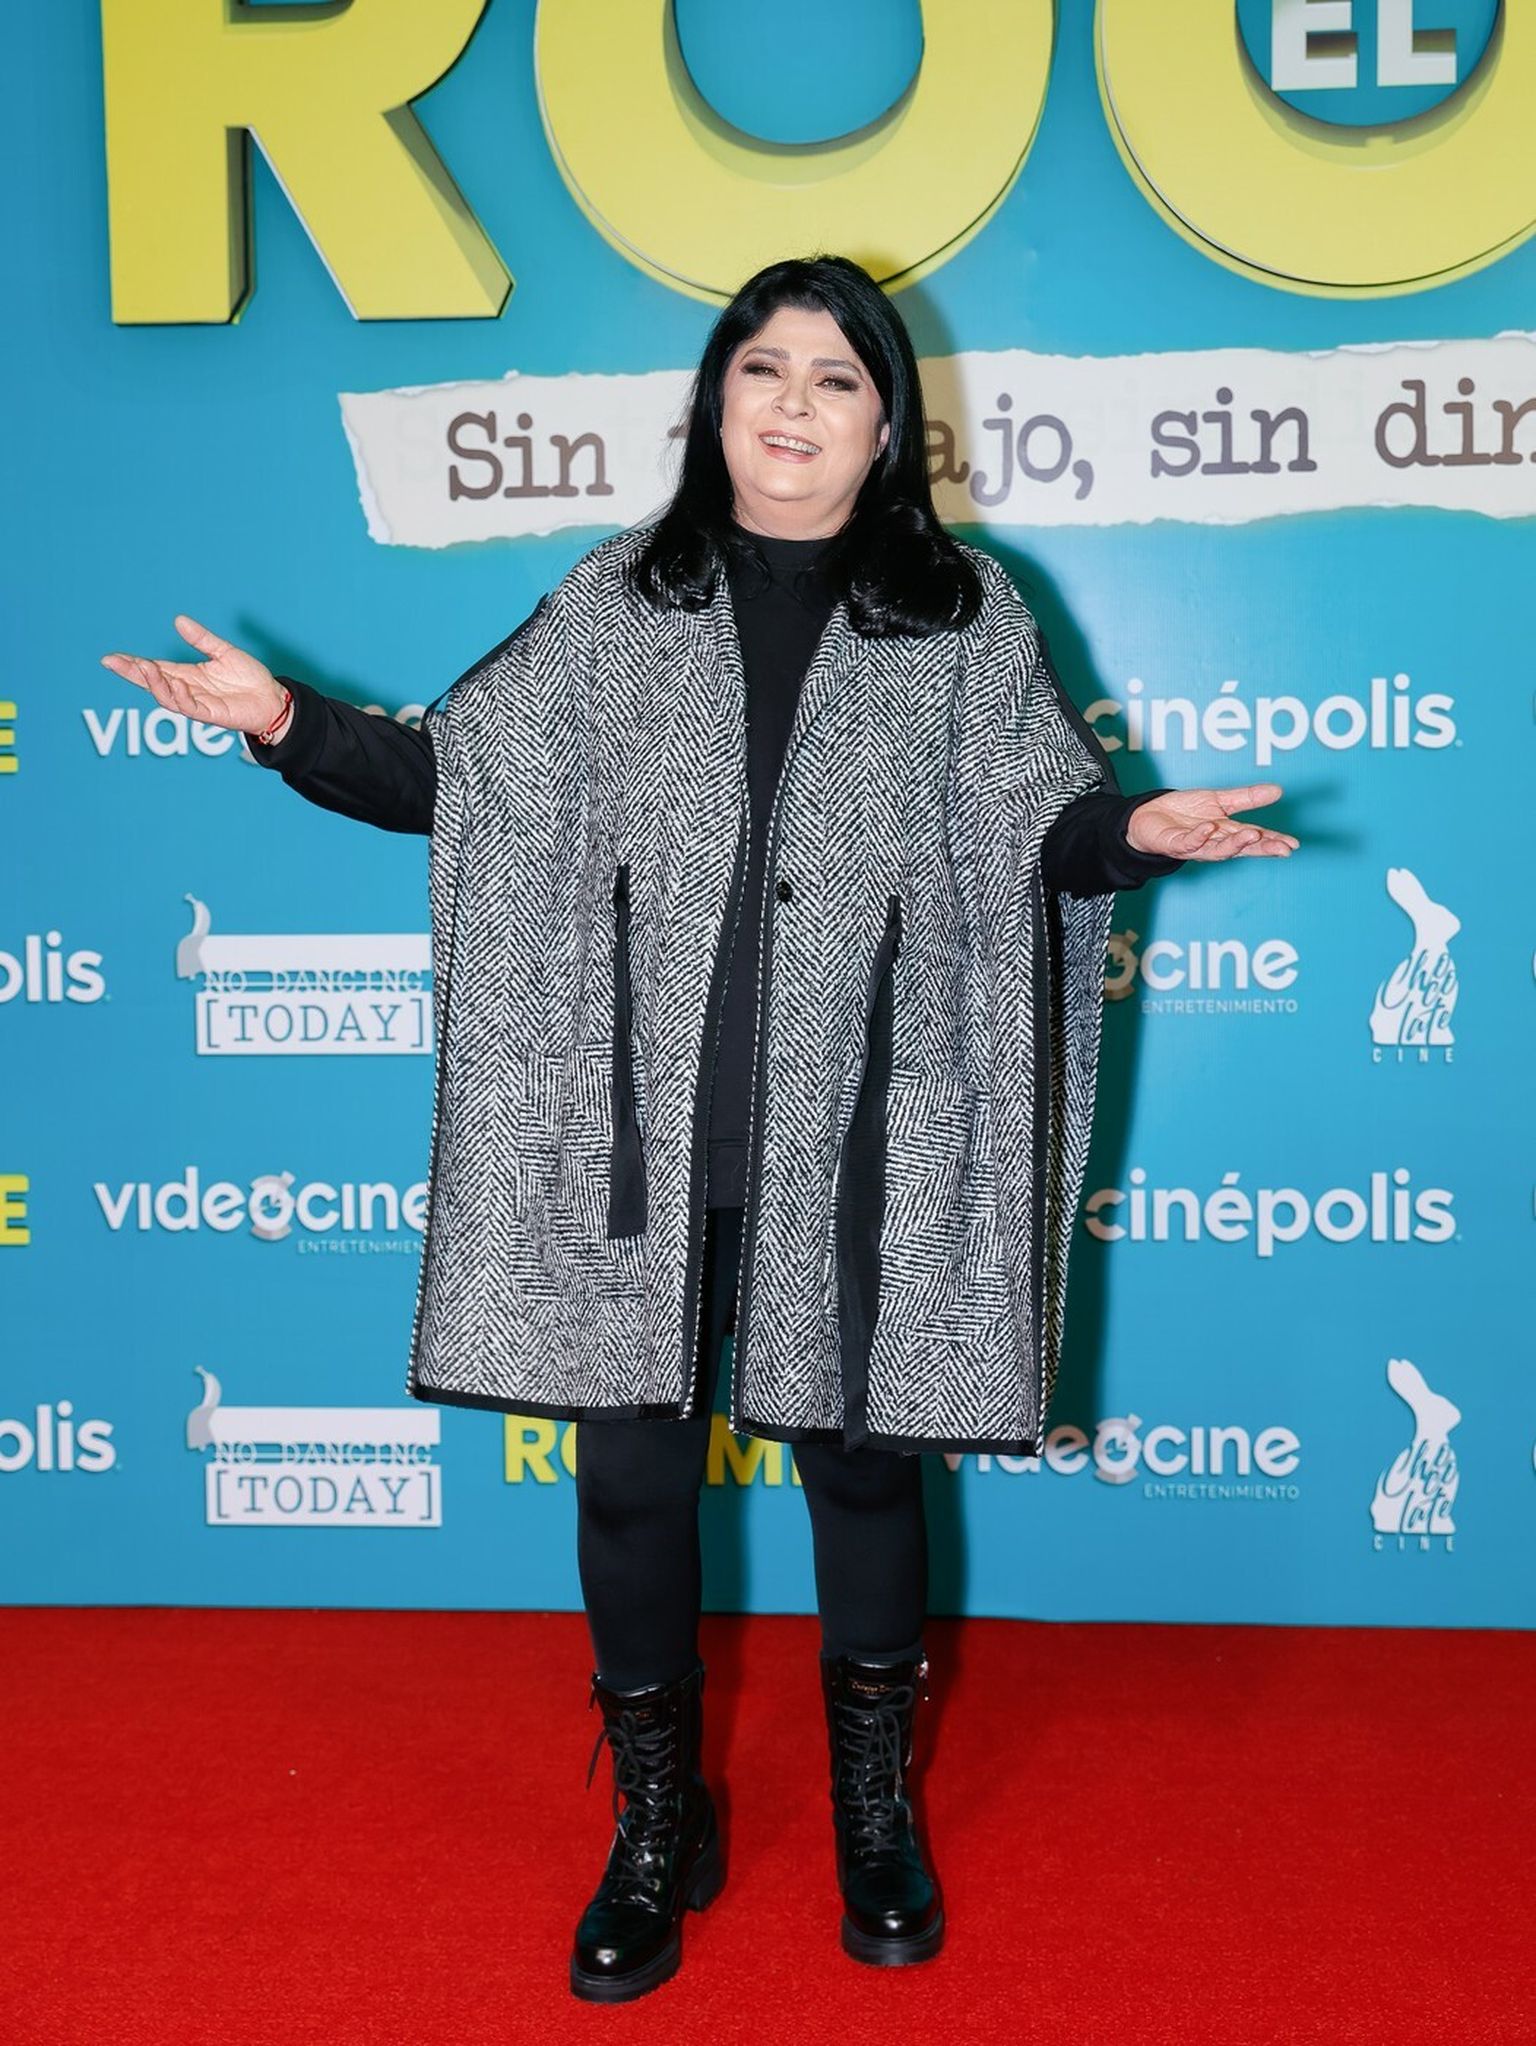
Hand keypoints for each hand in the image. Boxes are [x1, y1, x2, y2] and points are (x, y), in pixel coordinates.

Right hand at [100, 615, 286, 735]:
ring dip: (153, 683)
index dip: (132, 664)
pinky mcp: (211, 715)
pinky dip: (181, 696)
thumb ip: (201, 639)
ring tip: (144, 667)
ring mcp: (197, 703)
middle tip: (112, 662)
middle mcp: (187, 690)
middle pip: (152, 683)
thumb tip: (178, 620)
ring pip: (166, 697)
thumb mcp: (223, 652)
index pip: (153, 669)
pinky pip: (190, 708)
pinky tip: (177, 683)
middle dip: (131, 674)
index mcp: (186, 675)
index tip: (111, 657)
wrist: (271, 698)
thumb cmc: (249, 679)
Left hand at [1125, 783, 1297, 861]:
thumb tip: (1278, 790)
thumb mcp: (1219, 800)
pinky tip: (1209, 828)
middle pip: (1241, 848)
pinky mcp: (1173, 844)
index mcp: (1227, 833)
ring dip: (1235, 844)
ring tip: (1254, 835)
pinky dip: (1199, 836)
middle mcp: (1214, 843)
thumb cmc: (1184, 812)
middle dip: (1262, 848)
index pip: (1255, 839)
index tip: (1292, 844)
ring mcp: (1194, 845)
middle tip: (1282, 848)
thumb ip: (1247, 798)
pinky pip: (1188, 842)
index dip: (1273, 842)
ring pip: (1217, 849)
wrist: (1148, 816)